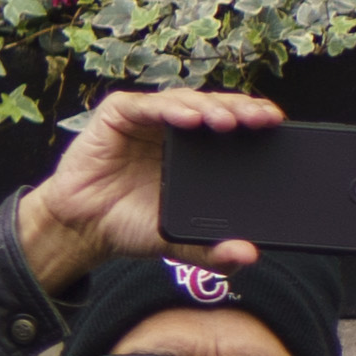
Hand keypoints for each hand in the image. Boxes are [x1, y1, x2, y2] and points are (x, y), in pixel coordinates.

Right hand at [16, 83, 285, 294]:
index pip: (233, 123)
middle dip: (241, 109)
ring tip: (226, 122)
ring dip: (210, 107)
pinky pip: (148, 105)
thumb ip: (212, 252)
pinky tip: (188, 119)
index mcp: (196, 151)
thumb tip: (248, 255)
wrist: (80, 229)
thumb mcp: (178, 242)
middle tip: (260, 120)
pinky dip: (169, 108)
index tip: (276, 125)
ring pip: (186, 99)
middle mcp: (174, 129)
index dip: (254, 119)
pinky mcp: (118, 115)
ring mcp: (146, 119)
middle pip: (215, 105)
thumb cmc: (127, 226)